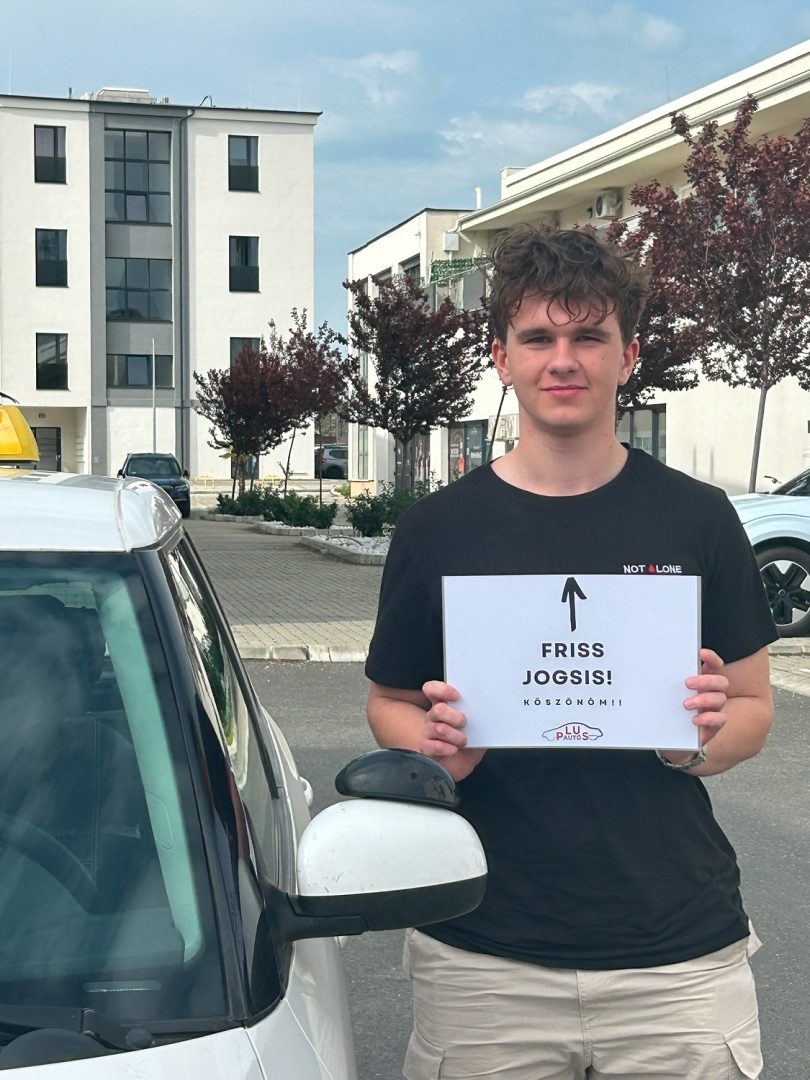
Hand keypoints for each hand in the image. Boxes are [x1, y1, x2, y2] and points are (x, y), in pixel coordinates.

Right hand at [418, 680, 485, 780]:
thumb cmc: (468, 747)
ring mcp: (428, 732)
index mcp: (445, 707)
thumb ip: (480, 720)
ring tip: (463, 741)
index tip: (456, 696)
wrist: (460, 767)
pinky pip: (433, 745)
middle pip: (438, 709)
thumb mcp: (478, 731)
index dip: (442, 690)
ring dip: (455, 736)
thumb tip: (492, 712)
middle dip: (454, 717)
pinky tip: (453, 750)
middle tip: (464, 723)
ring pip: (438, 728)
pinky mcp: (425, 748)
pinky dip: (447, 749)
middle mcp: (433, 717)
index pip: (432, 689)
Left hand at [661, 648, 728, 764]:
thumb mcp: (665, 696)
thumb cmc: (669, 712)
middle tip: (687, 683)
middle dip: (705, 680)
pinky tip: (694, 720)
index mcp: (701, 681)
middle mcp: (710, 693)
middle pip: (720, 681)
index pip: (713, 665)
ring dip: (703, 699)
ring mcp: (714, 709)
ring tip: (686, 704)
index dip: (711, 658)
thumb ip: (664, 682)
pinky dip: (708, 718)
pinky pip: (720, 719)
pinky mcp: (714, 725)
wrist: (671, 740)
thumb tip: (646, 667)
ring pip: (720, 698)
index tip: (700, 653)